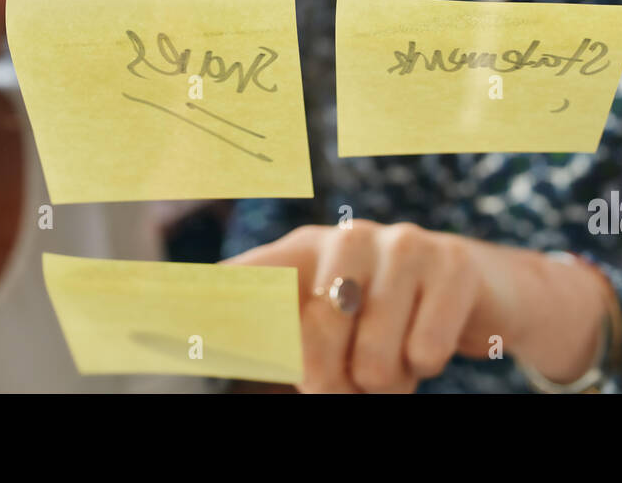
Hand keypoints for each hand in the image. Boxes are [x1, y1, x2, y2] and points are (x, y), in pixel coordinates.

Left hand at [225, 220, 518, 392]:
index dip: (198, 301)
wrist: (479, 294)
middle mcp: (344, 238)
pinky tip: (431, 339)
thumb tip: (218, 350)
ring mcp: (401, 243)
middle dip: (336, 382)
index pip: (244, 280)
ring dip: (387, 380)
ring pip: (374, 356)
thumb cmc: (387, 325)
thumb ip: (287, 348)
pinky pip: (425, 350)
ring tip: (396, 361)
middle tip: (352, 383)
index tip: (142, 322)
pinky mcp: (452, 263)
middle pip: (315, 339)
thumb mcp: (333, 339)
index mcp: (301, 254)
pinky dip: (428, 363)